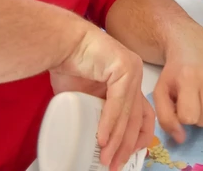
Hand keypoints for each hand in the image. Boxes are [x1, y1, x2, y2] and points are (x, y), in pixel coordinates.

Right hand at [51, 26, 154, 170]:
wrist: (61, 43)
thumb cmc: (70, 66)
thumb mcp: (87, 97)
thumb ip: (98, 113)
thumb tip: (98, 140)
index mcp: (129, 82)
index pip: (141, 115)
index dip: (135, 139)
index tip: (125, 158)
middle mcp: (134, 76)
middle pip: (137, 118)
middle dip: (126, 146)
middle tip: (115, 165)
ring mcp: (132, 70)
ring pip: (128, 113)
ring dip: (117, 140)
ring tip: (107, 159)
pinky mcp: (124, 67)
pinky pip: (118, 102)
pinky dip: (110, 123)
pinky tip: (102, 139)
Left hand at [153, 26, 202, 143]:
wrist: (191, 43)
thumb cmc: (174, 70)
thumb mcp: (161, 91)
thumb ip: (166, 118)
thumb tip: (181, 139)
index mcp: (189, 79)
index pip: (189, 118)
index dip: (183, 115)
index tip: (180, 104)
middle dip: (197, 114)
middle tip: (192, 99)